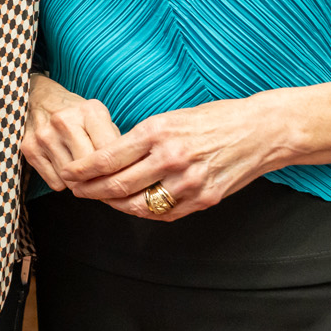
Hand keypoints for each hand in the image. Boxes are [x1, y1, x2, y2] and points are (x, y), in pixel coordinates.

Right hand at [19, 73, 121, 192]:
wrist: (38, 97)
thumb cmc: (76, 113)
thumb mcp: (99, 117)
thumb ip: (114, 142)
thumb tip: (130, 174)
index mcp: (90, 111)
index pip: (109, 153)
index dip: (119, 172)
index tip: (122, 179)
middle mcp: (64, 121)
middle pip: (90, 169)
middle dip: (100, 181)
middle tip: (105, 184)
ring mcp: (44, 136)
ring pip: (72, 180)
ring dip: (81, 182)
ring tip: (83, 172)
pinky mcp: (29, 148)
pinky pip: (55, 182)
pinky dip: (63, 182)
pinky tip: (65, 167)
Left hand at [59, 93, 285, 221]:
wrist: (263, 131)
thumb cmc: (216, 118)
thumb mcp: (173, 117)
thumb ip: (144, 138)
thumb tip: (112, 155)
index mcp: (158, 131)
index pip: (107, 157)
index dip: (82, 170)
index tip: (68, 173)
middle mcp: (170, 158)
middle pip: (117, 185)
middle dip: (90, 191)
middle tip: (76, 191)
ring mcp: (188, 182)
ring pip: (138, 205)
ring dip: (114, 205)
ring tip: (101, 200)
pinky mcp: (204, 199)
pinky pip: (164, 213)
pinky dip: (145, 212)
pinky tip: (133, 206)